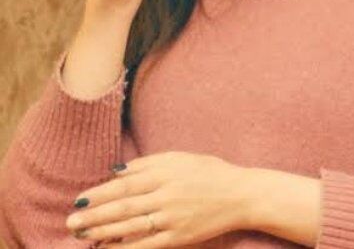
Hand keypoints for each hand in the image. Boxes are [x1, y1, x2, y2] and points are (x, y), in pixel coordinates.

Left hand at [66, 151, 251, 247]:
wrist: (239, 195)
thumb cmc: (208, 172)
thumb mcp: (180, 157)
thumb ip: (148, 162)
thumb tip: (116, 170)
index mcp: (166, 172)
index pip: (126, 183)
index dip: (101, 192)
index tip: (81, 197)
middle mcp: (166, 195)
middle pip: (124, 206)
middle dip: (95, 214)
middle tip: (72, 221)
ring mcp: (172, 218)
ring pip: (131, 226)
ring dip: (103, 231)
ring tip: (83, 234)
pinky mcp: (179, 237)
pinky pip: (146, 245)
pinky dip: (125, 248)